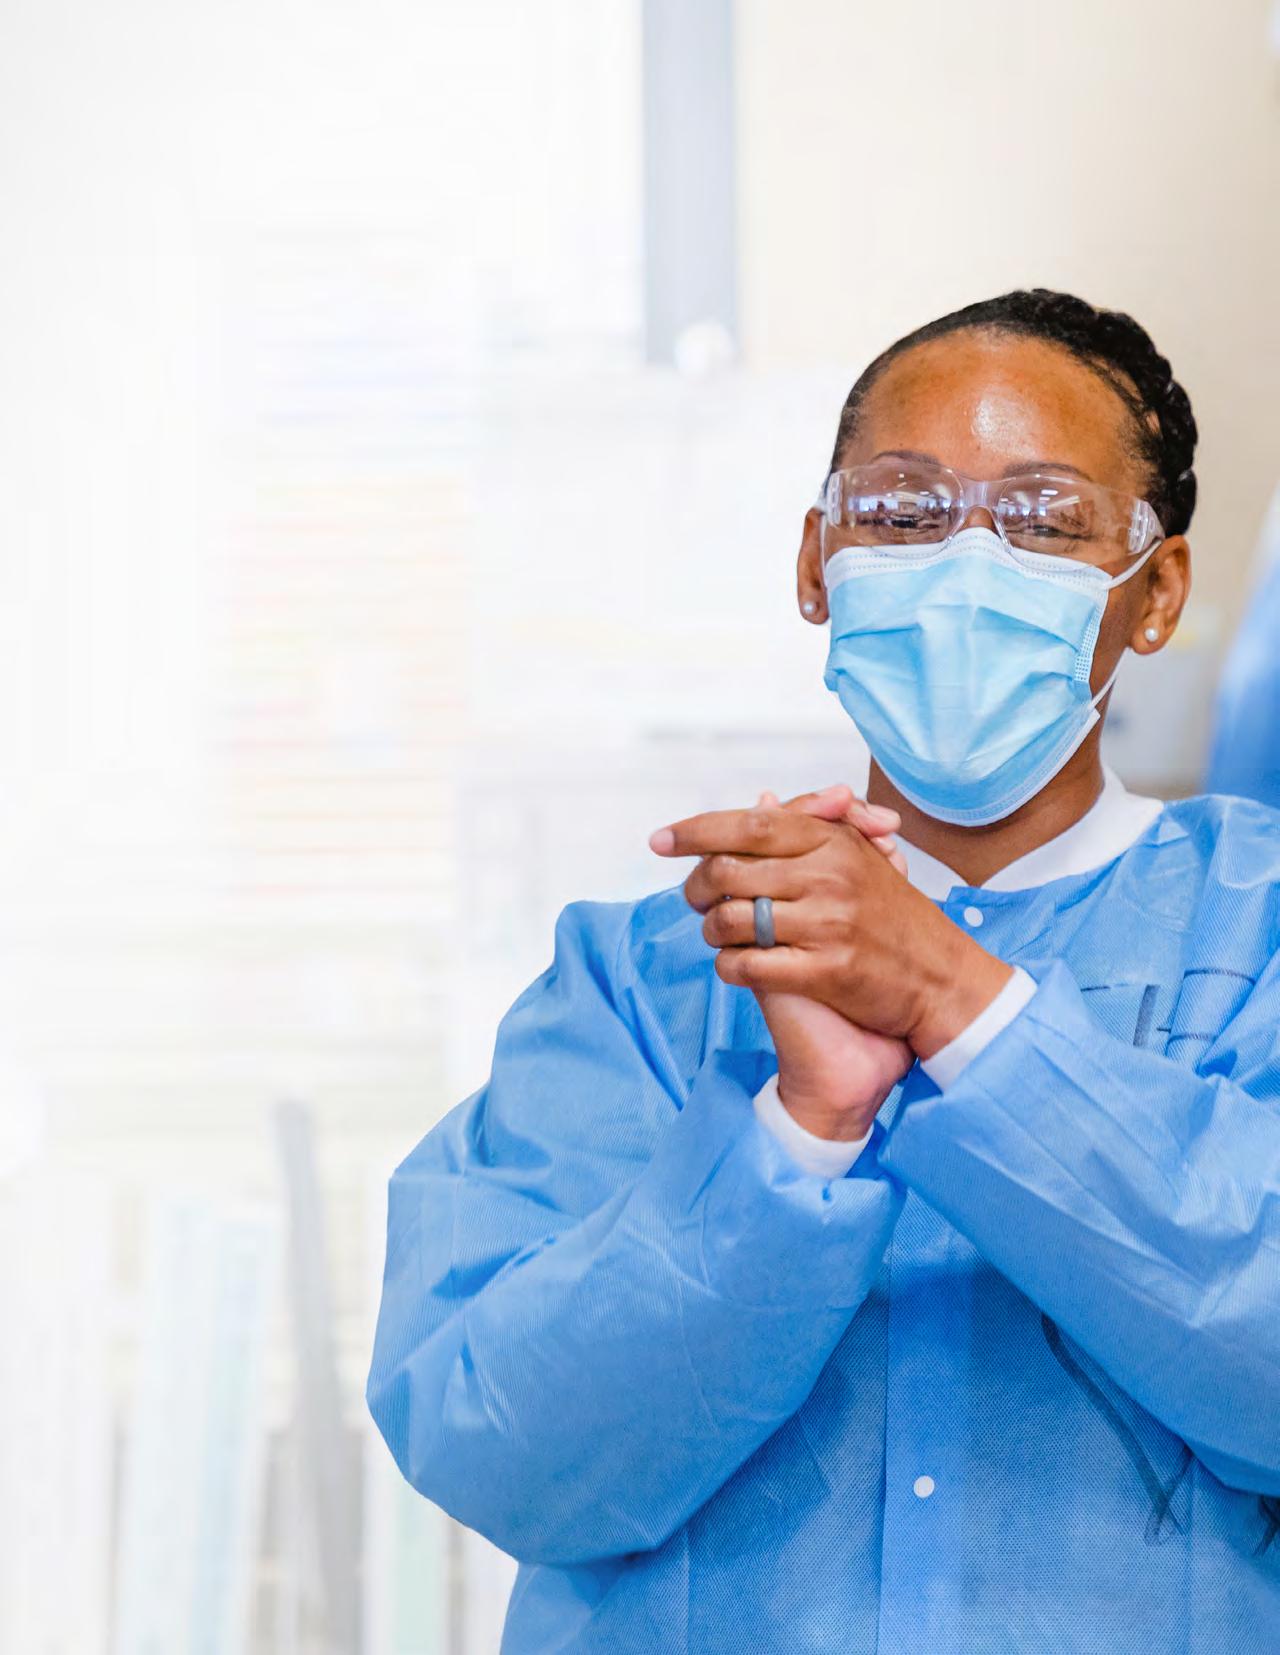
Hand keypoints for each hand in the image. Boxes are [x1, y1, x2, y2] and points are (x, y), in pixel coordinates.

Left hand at [649, 799, 1012, 1057]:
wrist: (942, 978)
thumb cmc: (894, 917)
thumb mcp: (859, 858)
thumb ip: (810, 827)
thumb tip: (756, 801)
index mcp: (832, 843)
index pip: (748, 824)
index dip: (696, 830)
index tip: (661, 840)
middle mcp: (828, 877)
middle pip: (728, 871)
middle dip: (697, 888)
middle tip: (695, 899)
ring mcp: (827, 925)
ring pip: (731, 921)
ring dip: (712, 931)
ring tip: (718, 935)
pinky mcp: (825, 971)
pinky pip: (748, 966)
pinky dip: (729, 967)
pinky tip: (735, 966)